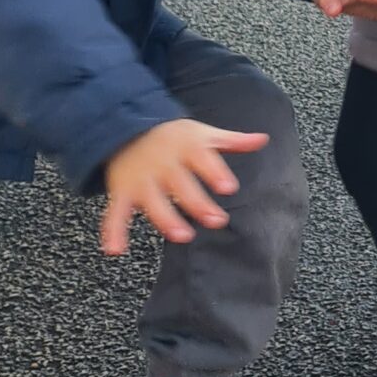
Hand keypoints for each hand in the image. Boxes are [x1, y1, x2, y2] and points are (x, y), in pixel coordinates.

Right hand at [101, 119, 269, 254]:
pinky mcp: (122, 193)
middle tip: (216, 220)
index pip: (204, 160)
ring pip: (153, 201)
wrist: (127, 127)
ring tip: (181, 235)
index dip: (215, 173)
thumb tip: (263, 139)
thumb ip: (233, 141)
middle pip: (182, 184)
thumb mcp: (204, 133)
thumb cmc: (174, 136)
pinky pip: (115, 213)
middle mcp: (164, 164)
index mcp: (187, 148)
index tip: (228, 187)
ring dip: (165, 218)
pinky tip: (115, 250)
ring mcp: (142, 180)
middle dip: (197, 203)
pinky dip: (112, 231)